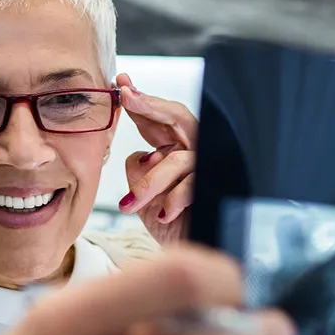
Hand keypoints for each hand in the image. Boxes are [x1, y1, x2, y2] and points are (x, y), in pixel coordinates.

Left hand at [117, 74, 196, 245]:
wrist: (189, 251)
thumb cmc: (168, 222)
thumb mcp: (141, 193)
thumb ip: (137, 169)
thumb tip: (140, 156)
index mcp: (174, 149)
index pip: (156, 118)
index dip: (139, 100)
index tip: (121, 83)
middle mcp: (194, 151)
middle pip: (178, 117)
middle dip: (150, 104)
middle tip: (127, 96)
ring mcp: (206, 168)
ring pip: (176, 160)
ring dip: (149, 183)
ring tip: (129, 205)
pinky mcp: (213, 188)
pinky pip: (190, 186)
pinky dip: (171, 200)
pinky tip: (162, 213)